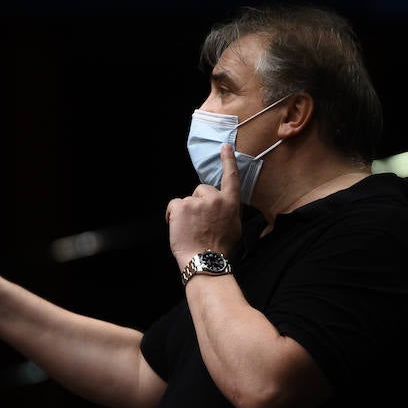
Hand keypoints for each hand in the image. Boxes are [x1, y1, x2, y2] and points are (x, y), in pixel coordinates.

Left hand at [165, 143, 242, 268]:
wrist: (206, 261)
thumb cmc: (220, 249)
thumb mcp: (235, 227)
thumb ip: (229, 211)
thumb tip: (223, 207)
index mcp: (230, 203)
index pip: (231, 177)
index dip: (228, 160)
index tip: (225, 147)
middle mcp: (215, 198)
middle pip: (201, 190)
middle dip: (198, 203)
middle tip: (199, 223)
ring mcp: (197, 201)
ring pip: (187, 200)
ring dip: (186, 212)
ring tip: (190, 230)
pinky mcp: (181, 206)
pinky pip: (174, 205)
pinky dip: (172, 216)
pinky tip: (179, 228)